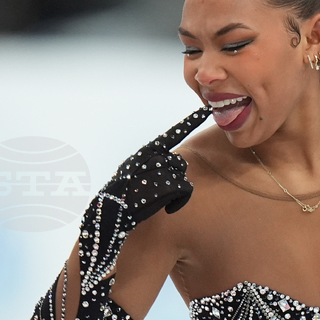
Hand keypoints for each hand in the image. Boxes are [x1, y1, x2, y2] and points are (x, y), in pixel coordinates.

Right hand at [102, 106, 210, 224]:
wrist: (113, 209)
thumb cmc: (123, 192)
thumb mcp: (134, 169)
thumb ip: (152, 162)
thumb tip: (169, 164)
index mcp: (148, 150)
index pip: (173, 133)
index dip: (191, 121)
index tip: (206, 110)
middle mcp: (157, 156)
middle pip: (179, 163)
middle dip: (172, 177)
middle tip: (153, 190)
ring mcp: (164, 169)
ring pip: (182, 177)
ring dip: (174, 190)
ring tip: (155, 198)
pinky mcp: (171, 184)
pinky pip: (187, 190)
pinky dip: (179, 202)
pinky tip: (168, 208)